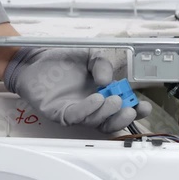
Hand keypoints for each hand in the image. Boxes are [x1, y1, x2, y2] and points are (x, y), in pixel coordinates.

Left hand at [3, 48, 151, 132]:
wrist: (34, 59)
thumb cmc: (62, 60)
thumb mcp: (89, 56)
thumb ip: (102, 64)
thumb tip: (108, 81)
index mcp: (101, 96)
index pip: (120, 110)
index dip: (135, 111)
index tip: (144, 106)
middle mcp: (90, 108)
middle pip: (110, 123)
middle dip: (123, 118)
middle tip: (130, 109)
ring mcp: (75, 112)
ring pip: (95, 122)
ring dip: (107, 113)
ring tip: (113, 99)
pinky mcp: (60, 113)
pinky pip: (76, 116)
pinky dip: (88, 110)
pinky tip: (96, 99)